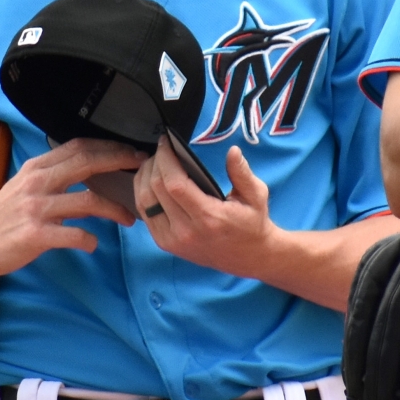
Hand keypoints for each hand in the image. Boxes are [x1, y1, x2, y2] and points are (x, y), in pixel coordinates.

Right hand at [0, 138, 142, 284]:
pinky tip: (93, 244)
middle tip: (142, 169)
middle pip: (87, 163)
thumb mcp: (26, 185)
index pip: (78, 147)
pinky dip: (90, 240)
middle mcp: (38, 183)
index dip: (108, 146)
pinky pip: (75, 235)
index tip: (131, 151)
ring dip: (115, 209)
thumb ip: (53, 174)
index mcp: (37, 168)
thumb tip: (89, 167)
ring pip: (88, 201)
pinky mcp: (36, 234)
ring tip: (130, 218)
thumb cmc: (5, 216)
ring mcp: (37, 208)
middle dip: (119, 162)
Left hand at [135, 139, 275, 275]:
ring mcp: (173, 240)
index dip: (165, 160)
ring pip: (144, 202)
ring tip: (153, 162)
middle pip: (155, 190)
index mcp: (209, 217)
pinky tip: (151, 181)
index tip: (166, 143)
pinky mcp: (165, 244)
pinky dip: (143, 194)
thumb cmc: (252, 223)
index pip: (175, 184)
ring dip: (144, 177)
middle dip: (153, 164)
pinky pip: (145, 214)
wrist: (248, 257)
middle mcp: (186, 231)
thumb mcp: (257, 196)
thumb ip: (242, 173)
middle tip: (160, 149)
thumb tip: (233, 151)